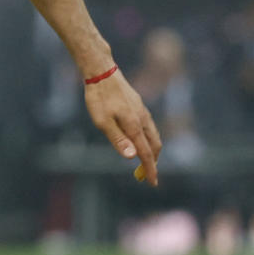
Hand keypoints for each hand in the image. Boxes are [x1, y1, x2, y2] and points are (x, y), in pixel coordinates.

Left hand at [84, 69, 162, 185]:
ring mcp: (142, 111)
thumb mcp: (103, 122)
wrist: (102, 71)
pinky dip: (149, 138)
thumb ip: (118, 140)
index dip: (150, 169)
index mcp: (134, 125)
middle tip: (146, 176)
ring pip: (154, 135)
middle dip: (153, 162)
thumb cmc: (98, 98)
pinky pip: (149, 126)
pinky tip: (140, 139)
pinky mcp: (138, 105)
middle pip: (155, 145)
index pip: (146, 153)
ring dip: (152, 150)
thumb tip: (132, 157)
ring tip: (145, 161)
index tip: (152, 183)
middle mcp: (143, 119)